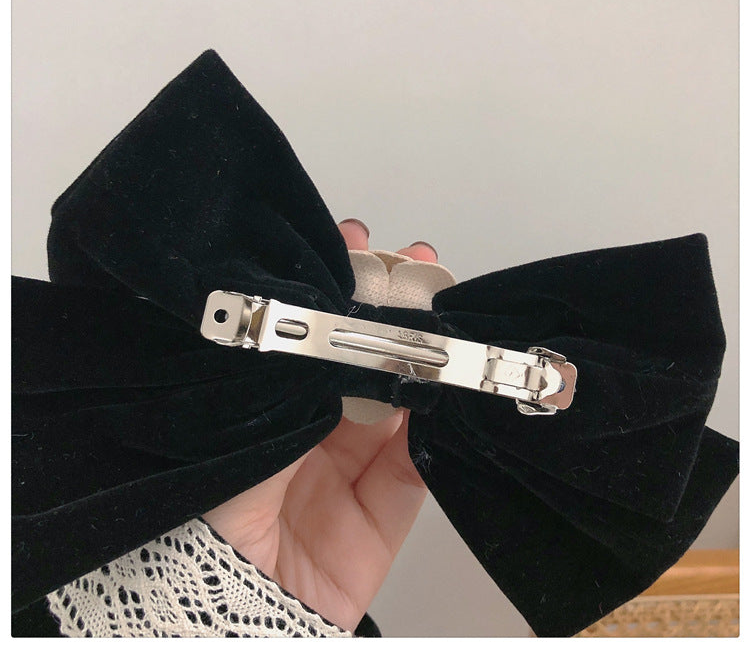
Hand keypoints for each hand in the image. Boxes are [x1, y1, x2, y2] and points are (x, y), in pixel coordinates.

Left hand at [203, 220, 436, 632]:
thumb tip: (315, 313)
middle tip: (412, 268)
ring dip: (422, 362)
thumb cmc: (204, 518)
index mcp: (264, 410)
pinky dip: (437, 429)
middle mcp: (306, 436)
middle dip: (389, 316)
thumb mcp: (237, 428)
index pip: (308, 342)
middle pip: (359, 366)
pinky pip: (418, 468)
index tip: (356, 250)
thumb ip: (283, 379)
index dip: (334, 296)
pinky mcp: (381, 518)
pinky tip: (449, 385)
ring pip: (395, 407)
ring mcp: (346, 475)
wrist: (222, 618)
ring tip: (440, 312)